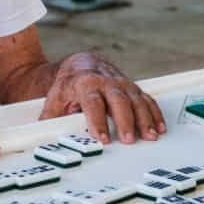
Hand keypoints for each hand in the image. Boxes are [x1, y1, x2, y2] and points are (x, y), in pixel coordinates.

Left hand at [39, 52, 165, 144]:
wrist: (79, 64)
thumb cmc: (67, 85)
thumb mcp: (54, 99)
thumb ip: (52, 118)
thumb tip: (45, 138)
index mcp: (84, 82)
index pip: (92, 102)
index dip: (98, 120)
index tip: (103, 138)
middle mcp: (105, 81)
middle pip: (118, 100)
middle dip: (124, 120)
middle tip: (128, 139)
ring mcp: (121, 83)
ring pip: (135, 99)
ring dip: (144, 118)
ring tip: (149, 136)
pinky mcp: (131, 87)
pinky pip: (146, 99)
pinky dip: (154, 113)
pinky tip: (158, 127)